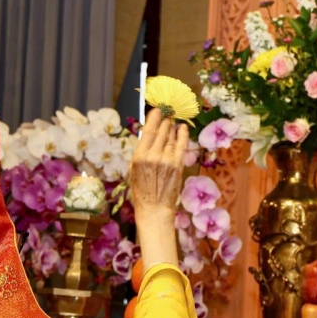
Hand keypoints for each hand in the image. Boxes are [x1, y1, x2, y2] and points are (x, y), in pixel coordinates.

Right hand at [129, 109, 190, 270]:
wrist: (154, 208)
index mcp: (139, 156)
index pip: (148, 130)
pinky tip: (183, 127)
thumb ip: (140, 153)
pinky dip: (182, 134)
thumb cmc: (141, 190)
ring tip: (172, 122)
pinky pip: (181, 144)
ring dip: (172, 128)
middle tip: (168, 114)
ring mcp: (166, 160)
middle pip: (161, 130)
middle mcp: (153, 155)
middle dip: (165, 120)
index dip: (154, 117)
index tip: (158, 109)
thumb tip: (147, 137)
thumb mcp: (133, 170)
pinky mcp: (177, 165)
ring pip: (171, 136)